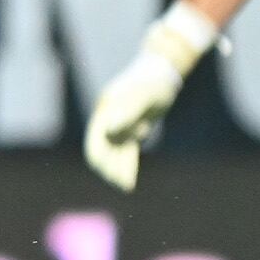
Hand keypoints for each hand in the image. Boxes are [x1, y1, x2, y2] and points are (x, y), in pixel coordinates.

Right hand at [83, 47, 184, 191]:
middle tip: (121, 184)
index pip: (96, 141)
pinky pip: (126, 150)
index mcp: (104, 112)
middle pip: (102, 149)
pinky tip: (130, 177)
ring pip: (115, 152)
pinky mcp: (131, 129)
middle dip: (109, 167)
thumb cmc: (153, 84)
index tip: (114, 174)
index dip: (102, 159)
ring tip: (126, 186)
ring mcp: (118, 125)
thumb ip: (126, 114)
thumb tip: (109, 133)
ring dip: (118, 169)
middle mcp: (107, 119)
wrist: (163, 73)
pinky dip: (128, 163)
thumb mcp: (142, 97)